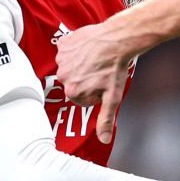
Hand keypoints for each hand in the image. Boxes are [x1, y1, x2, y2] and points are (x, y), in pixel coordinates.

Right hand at [55, 19, 140, 143]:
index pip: (80, 99)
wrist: (117, 41)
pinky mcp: (63, 45)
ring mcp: (61, 59)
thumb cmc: (115, 68)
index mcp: (73, 91)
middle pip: (73, 84)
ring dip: (80, 66)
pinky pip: (67, 52)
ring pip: (70, 68)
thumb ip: (106, 119)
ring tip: (96, 61)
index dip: (93, 94)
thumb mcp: (112, 98)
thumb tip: (103, 139)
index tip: (102, 86)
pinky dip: (76, 52)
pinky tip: (89, 51)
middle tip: (100, 72)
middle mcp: (63, 76)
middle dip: (85, 81)